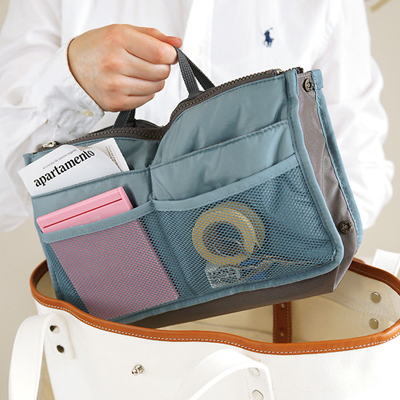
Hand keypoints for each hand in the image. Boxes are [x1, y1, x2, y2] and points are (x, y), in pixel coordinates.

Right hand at [67, 24, 181, 111]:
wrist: (72, 70)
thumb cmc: (99, 48)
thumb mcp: (122, 32)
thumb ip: (152, 36)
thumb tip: (178, 43)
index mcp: (118, 39)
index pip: (160, 53)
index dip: (170, 55)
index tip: (168, 54)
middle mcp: (115, 63)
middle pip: (161, 71)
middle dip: (162, 67)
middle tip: (151, 63)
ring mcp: (115, 85)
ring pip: (157, 86)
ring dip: (155, 80)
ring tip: (140, 73)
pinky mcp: (116, 103)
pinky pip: (147, 99)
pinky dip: (145, 92)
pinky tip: (133, 84)